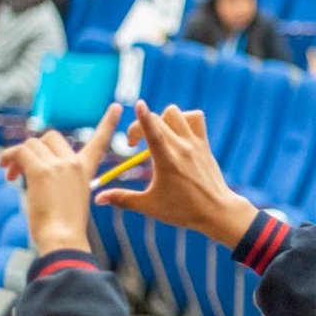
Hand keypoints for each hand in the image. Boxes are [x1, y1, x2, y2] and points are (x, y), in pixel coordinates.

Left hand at [0, 104, 119, 254]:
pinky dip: (8, 158)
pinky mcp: (40, 170)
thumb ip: (58, 180)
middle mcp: (74, 163)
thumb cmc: (64, 227)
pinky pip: (20, 152)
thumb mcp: (69, 198)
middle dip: (34, 148)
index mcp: (86, 170)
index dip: (108, 123)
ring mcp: (58, 165)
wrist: (63, 239)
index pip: (100, 141)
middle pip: (51, 136)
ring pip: (32, 144)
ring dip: (17, 156)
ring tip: (11, 174)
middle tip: (21, 167)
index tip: (117, 106)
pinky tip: (6, 171)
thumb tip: (29, 173)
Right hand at [95, 100, 257, 248]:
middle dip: (139, 126)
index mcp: (167, 161)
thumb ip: (122, 199)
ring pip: (176, 113)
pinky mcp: (204, 143)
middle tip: (134, 145)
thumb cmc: (183, 211)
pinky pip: (196, 117)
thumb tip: (97, 199)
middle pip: (157, 119)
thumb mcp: (149, 206)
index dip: (143, 117)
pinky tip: (177, 133)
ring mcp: (195, 143)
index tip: (138, 104)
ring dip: (162, 118)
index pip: (153, 132)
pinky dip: (184, 118)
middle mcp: (182, 148)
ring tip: (157, 135)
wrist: (217, 211)